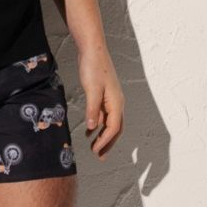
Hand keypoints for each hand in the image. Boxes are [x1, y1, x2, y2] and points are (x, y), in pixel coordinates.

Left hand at [78, 44, 124, 159]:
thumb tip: (92, 128)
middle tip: (100, 157)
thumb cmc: (94, 67)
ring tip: (95, 148)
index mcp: (116, 102)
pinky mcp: (104, 95)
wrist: (93, 49)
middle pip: (115, 128)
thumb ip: (92, 109)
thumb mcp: (91, 89)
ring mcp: (111, 99)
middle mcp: (117, 102)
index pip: (113, 128)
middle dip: (108, 143)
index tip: (96, 151)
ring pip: (109, 122)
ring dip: (103, 136)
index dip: (105, 141)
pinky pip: (103, 115)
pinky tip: (89, 131)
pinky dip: (97, 124)